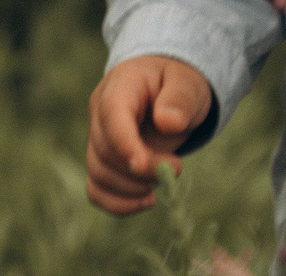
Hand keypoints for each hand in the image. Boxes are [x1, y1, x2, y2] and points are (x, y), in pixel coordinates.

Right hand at [85, 54, 213, 214]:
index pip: (112, 115)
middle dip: (142, 170)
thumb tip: (168, 123)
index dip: (123, 143)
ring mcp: (98, 138)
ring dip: (132, 188)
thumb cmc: (177, 82)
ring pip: (99, 174)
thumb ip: (180, 99)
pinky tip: (146, 201)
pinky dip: (118, 203)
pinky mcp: (102, 161)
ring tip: (165, 180)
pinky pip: (97, 189)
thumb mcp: (187, 82)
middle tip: (177, 168)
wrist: (168, 88)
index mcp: (121, 84)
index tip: (143, 165)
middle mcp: (100, 112)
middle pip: (106, 151)